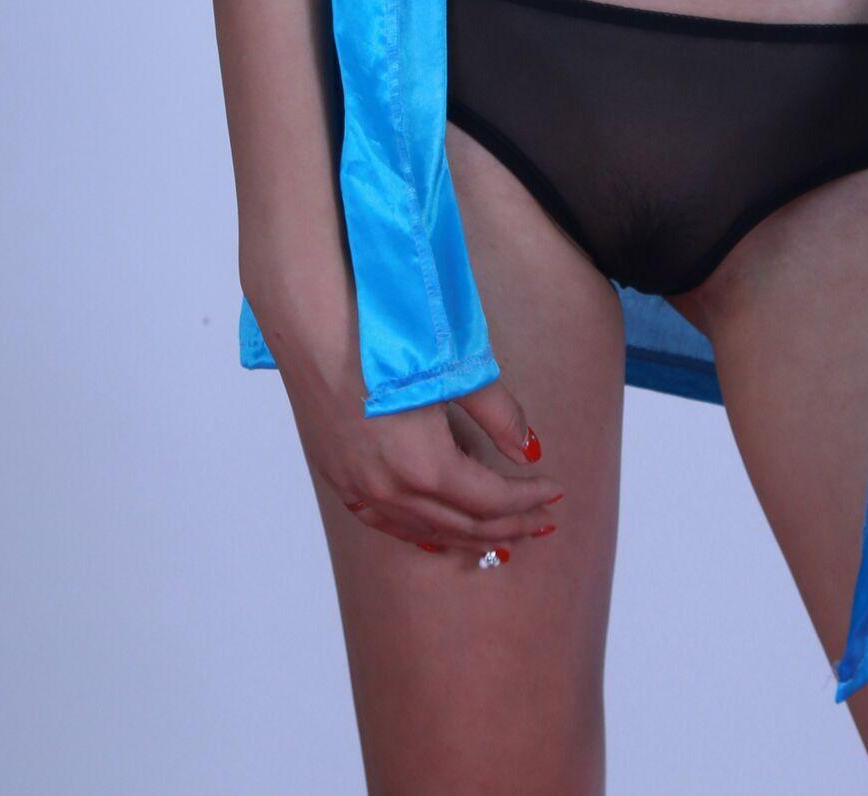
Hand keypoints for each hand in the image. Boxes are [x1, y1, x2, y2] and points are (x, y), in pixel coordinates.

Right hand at [293, 368, 564, 558]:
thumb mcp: (452, 373)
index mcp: (424, 467)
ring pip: (426, 531)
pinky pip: (389, 524)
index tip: (555, 490)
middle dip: (509, 527)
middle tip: (542, 524)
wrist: (312, 329)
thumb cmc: (383, 342)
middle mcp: (390, 490)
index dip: (528, 499)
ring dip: (469, 536)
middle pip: (464, 525)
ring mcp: (360, 489)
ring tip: (501, 538)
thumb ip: (497, 414)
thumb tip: (529, 449)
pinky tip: (436, 534)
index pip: (491, 501)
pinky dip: (422, 532)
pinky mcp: (340, 480)